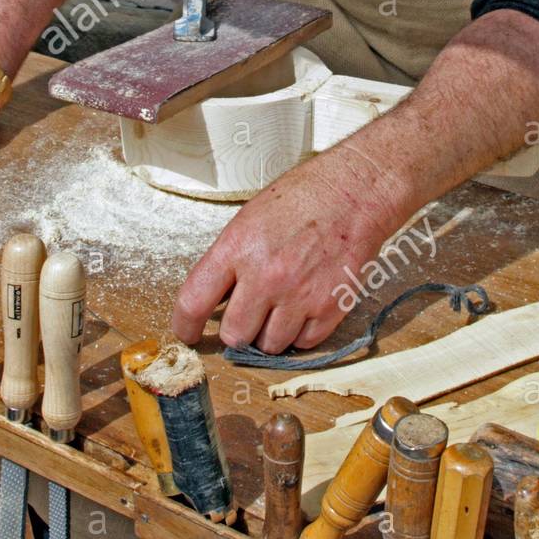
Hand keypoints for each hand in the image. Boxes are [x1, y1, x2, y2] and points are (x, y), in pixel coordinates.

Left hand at [171, 146, 398, 353]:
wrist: (353, 193)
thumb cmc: (302, 199)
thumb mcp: (248, 220)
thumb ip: (229, 261)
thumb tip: (213, 300)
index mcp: (237, 248)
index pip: (194, 302)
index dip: (185, 326)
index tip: (187, 332)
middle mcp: (266, 276)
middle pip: (234, 334)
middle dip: (237, 329)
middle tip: (246, 316)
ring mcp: (299, 295)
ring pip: (269, 345)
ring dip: (270, 333)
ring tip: (280, 305)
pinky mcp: (330, 307)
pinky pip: (304, 342)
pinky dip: (300, 332)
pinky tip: (303, 307)